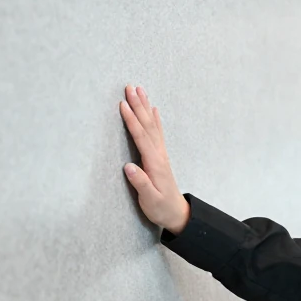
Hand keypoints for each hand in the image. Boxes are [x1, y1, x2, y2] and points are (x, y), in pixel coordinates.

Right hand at [119, 85, 189, 233]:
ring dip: (145, 107)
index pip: (141, 137)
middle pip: (147, 125)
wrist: (177, 214)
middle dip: (138, 105)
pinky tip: (154, 109)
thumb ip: (140, 184)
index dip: (132, 120)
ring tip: (140, 91)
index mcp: (154, 164)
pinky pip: (158, 133)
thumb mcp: (149, 200)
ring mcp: (161, 154)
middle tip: (130, 87)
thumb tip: (129, 167)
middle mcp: (159, 155)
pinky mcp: (161, 157)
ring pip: (152, 125)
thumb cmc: (161, 208)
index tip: (123, 104)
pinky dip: (155, 120)